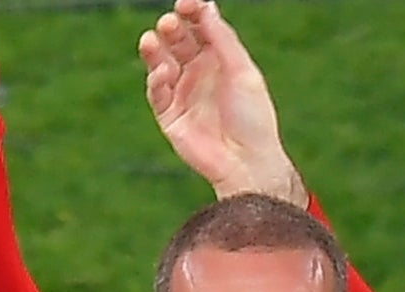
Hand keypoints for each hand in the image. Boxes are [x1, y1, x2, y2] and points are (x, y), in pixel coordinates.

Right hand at [139, 1, 298, 202]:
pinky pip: (157, 93)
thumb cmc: (253, 117)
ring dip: (155, 50)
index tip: (186, 3)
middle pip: (178, 41)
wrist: (248, 162)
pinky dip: (156, 80)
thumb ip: (223, 40)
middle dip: (172, 29)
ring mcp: (183, 92)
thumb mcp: (243, 71)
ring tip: (151, 40)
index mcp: (219, 58)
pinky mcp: (170, 115)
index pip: (200, 26)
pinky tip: (161, 72)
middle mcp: (199, 71)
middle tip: (169, 22)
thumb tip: (206, 6)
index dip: (191, 12)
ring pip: (161, 63)